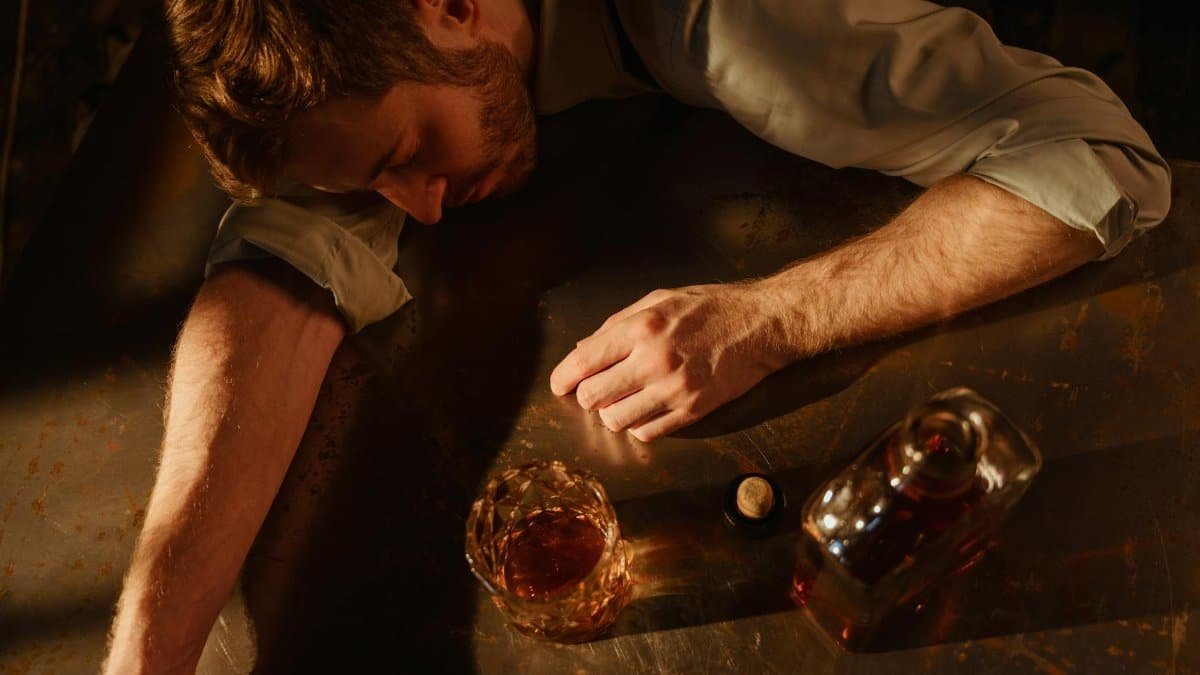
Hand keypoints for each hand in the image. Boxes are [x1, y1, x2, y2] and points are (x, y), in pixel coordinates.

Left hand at [550, 280, 794, 440]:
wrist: (762, 325)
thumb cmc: (712, 307)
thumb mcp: (660, 299)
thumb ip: (618, 324)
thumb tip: (584, 348)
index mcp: (641, 328)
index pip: (583, 362)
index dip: (563, 378)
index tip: (560, 384)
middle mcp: (654, 361)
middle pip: (593, 397)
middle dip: (587, 396)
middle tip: (596, 389)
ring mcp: (674, 390)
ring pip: (616, 421)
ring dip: (612, 413)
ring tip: (624, 399)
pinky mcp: (693, 411)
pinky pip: (648, 433)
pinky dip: (639, 425)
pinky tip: (647, 409)